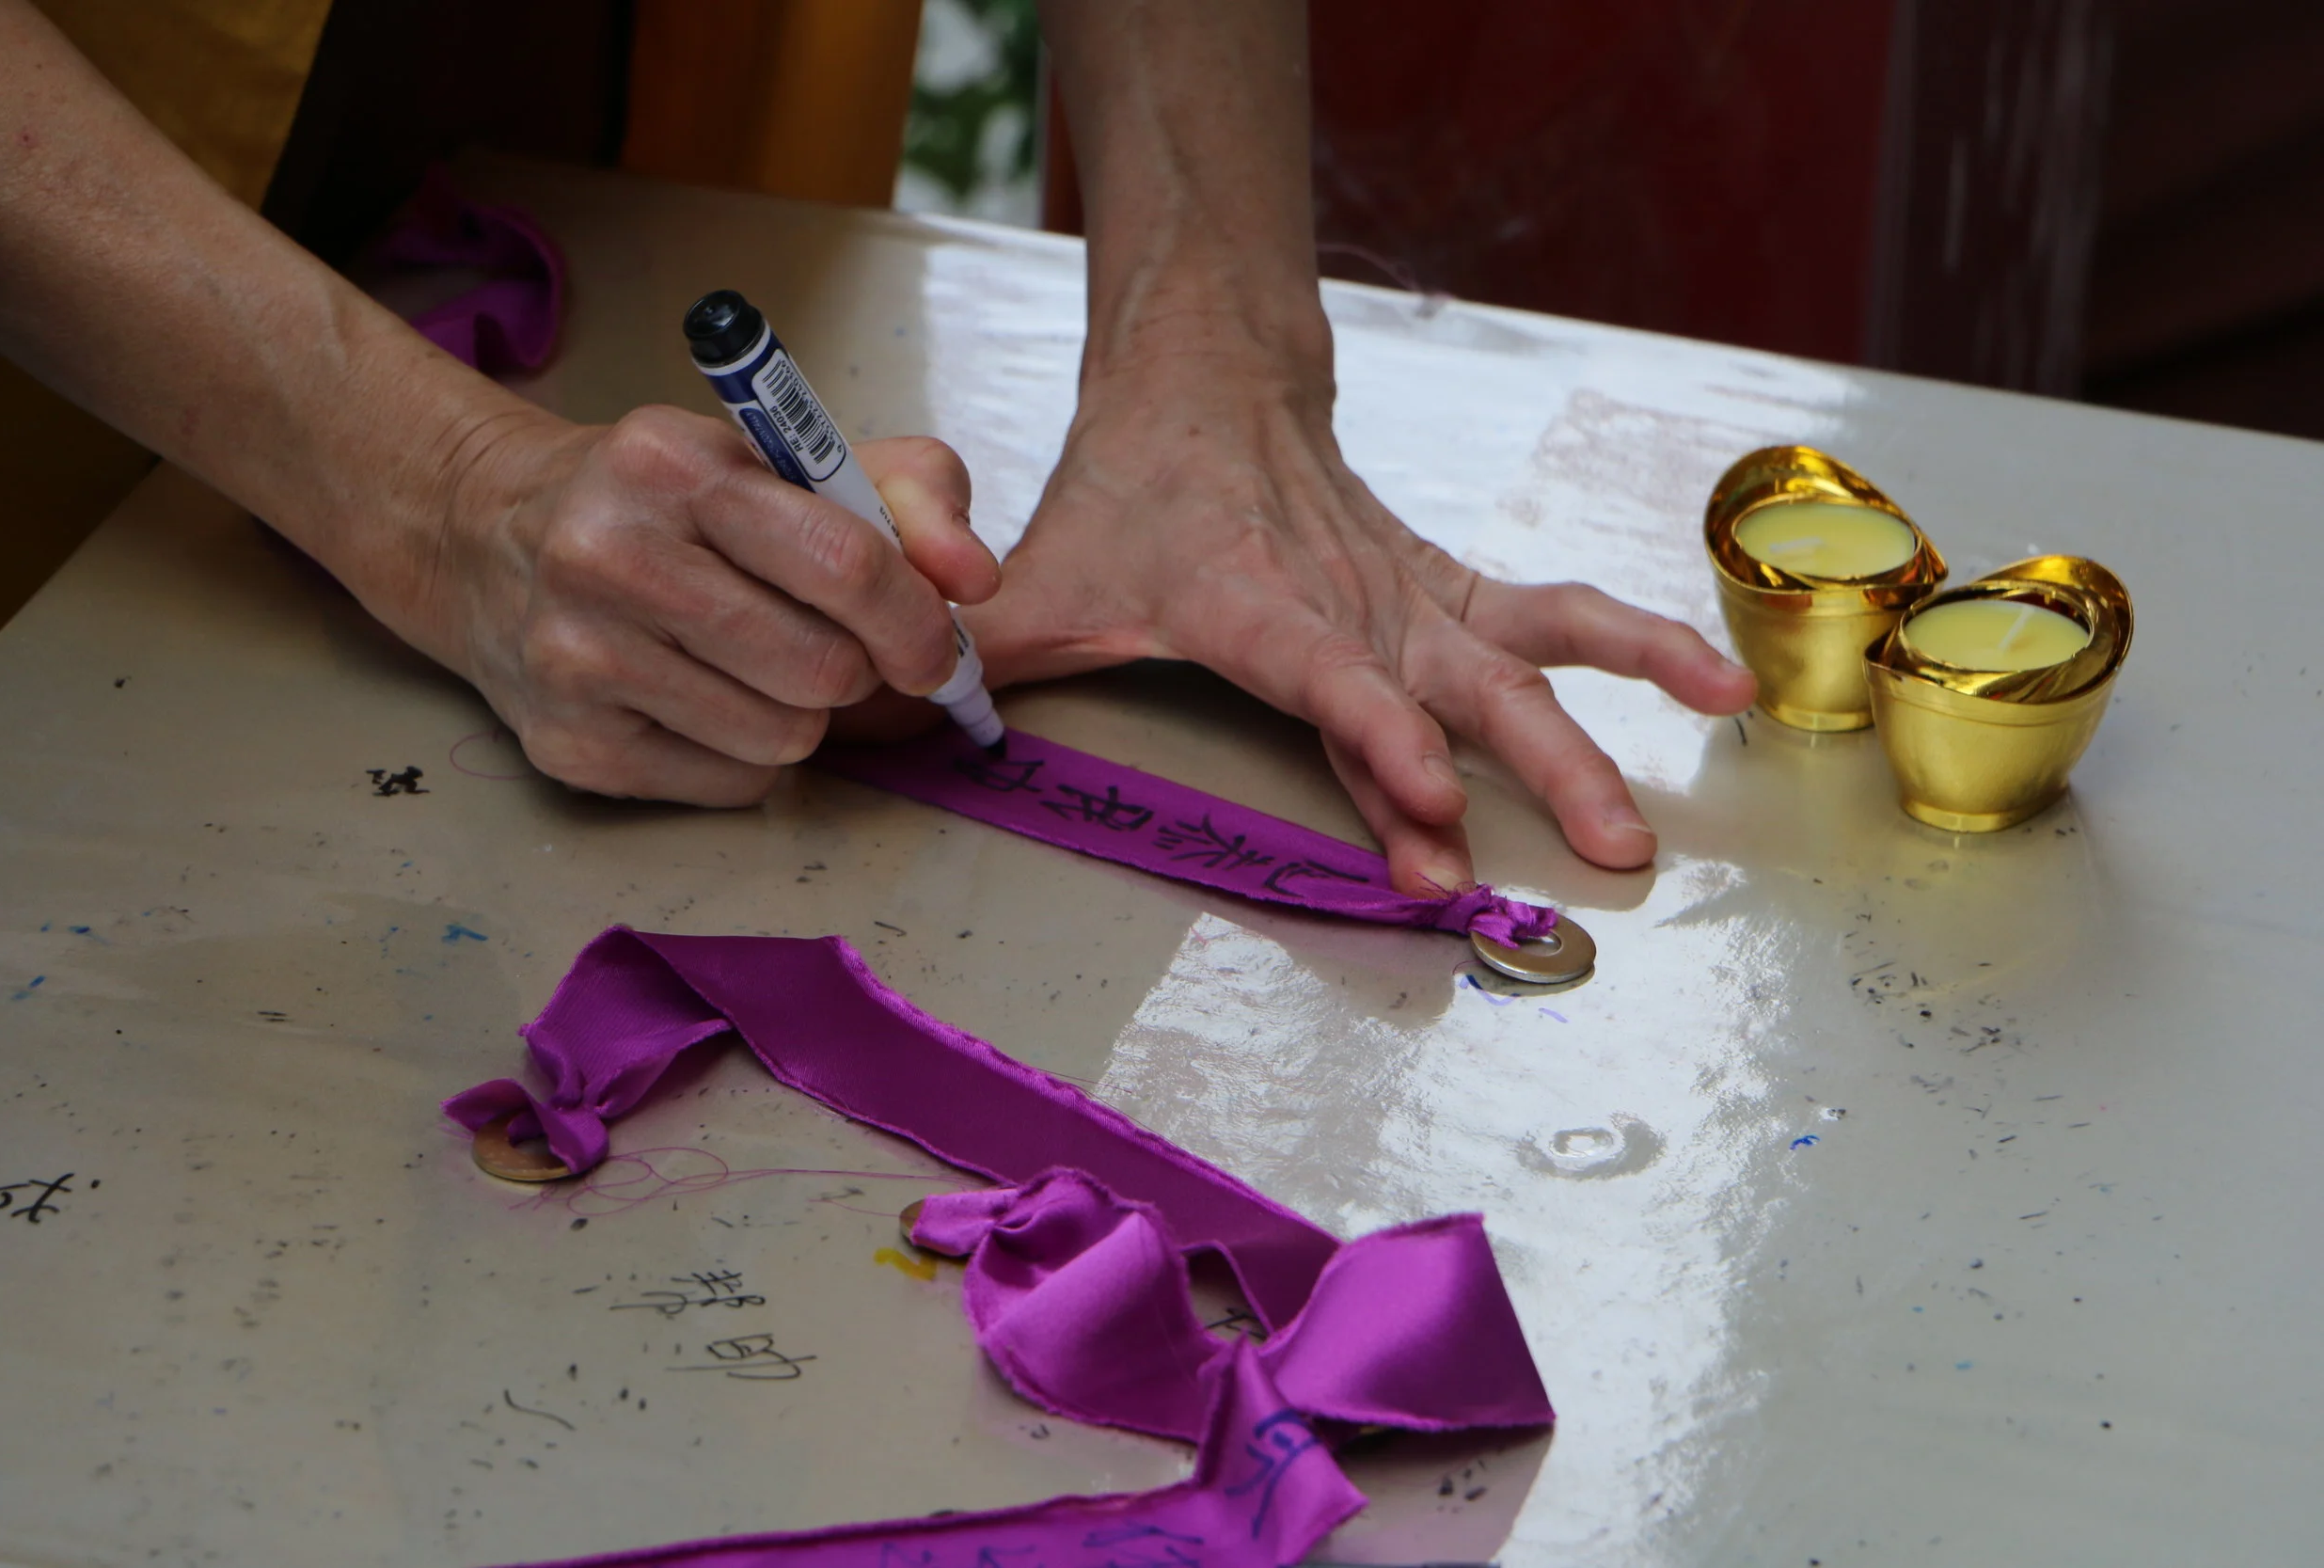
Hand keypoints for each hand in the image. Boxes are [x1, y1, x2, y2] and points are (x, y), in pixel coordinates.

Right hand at [397, 404, 995, 803]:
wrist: (489, 538)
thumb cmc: (671, 504)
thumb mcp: (788, 463)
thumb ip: (909, 499)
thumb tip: (974, 582)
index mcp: (677, 463)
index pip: (844, 561)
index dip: (915, 619)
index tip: (933, 645)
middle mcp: (609, 553)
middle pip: (821, 668)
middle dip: (853, 668)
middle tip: (825, 645)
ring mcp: (577, 655)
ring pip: (783, 737)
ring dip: (799, 714)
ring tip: (752, 666)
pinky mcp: (567, 745)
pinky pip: (733, 785)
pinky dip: (747, 757)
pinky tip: (699, 702)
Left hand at [965, 354, 1755, 891]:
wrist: (1204, 387)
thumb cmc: (1120, 500)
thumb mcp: (1039, 579)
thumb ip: (985, 656)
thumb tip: (910, 721)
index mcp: (1253, 600)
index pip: (1325, 674)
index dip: (1377, 735)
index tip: (1429, 804)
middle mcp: (1352, 599)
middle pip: (1459, 685)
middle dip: (1533, 768)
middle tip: (1601, 850)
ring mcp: (1412, 596)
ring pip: (1527, 655)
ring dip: (1603, 726)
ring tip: (1679, 789)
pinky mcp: (1445, 594)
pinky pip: (1555, 615)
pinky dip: (1639, 644)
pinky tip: (1717, 688)